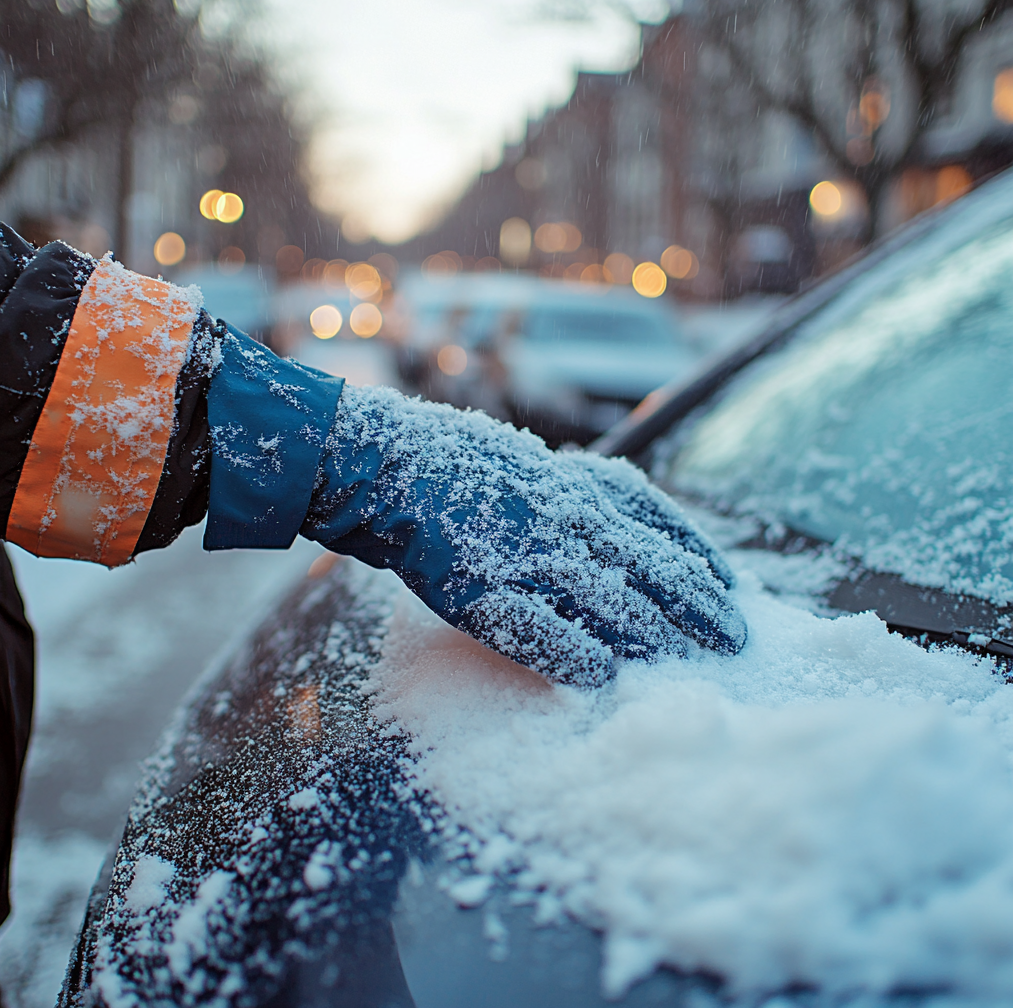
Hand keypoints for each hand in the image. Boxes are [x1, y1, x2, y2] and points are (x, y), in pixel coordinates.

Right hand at [301, 385, 745, 686]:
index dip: (706, 562)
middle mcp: (570, 521)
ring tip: (688, 662)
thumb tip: (649, 536)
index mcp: (586, 491)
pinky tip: (600, 673)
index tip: (735, 589)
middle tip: (735, 641)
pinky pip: (535, 626)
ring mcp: (530, 556)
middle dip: (700, 608)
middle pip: (653, 570)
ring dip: (654, 634)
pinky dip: (570, 650)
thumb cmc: (478, 470)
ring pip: (608, 600)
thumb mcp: (551, 470)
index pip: (665, 529)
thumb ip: (599, 500)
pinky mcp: (486, 591)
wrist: (404, 467)